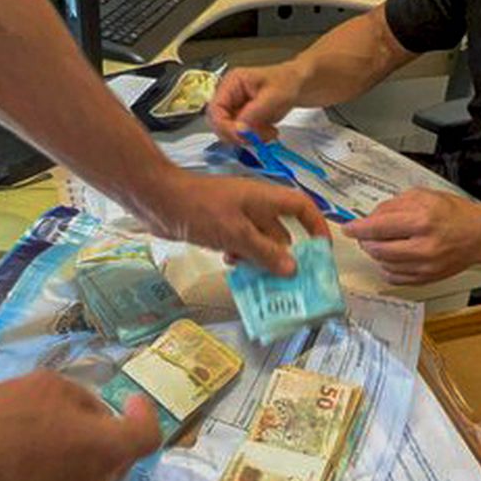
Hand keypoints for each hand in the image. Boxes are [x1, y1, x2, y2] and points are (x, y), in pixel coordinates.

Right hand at [0, 371, 160, 480]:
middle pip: (113, 462)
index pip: (146, 438)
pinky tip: (7, 468)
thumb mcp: (44, 386)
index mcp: (103, 451)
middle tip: (68, 417)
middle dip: (100, 439)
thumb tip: (91, 416)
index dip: (144, 417)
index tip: (132, 404)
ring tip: (29, 440)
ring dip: (69, 462)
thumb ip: (81, 400)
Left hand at [137, 169, 329, 275]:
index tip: (322, 252)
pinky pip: (242, 244)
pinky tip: (230, 263)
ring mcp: (238, 215)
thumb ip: (265, 253)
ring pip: (261, 242)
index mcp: (266, 199)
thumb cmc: (199, 209)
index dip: (317, 227)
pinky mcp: (222, 226)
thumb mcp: (237, 234)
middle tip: (285, 281)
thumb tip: (293, 269)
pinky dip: (241, 255)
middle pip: (283, 232)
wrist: (158, 199)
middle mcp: (256, 206)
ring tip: (252, 274)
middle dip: (283, 256)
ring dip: (258, 259)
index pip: (303, 208)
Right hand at [206, 64, 303, 145]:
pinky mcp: (241, 119)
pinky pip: (241, 134)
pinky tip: (268, 132)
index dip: (225, 126)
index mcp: (231, 83)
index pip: (215, 109)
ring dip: (249, 137)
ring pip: (230, 132)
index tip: (242, 135)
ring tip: (269, 132)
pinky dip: (254, 138)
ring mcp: (234, 108)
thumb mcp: (272, 97)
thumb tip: (238, 130)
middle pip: (219, 123)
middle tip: (258, 137)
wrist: (297, 85)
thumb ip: (253, 114)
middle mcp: (228, 96)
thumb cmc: (286, 82)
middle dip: (238, 134)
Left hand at [342, 189, 480, 285]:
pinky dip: (387, 267)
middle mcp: (423, 246)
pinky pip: (394, 277)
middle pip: (377, 249)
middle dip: (366, 241)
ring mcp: (424, 266)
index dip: (357, 228)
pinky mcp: (426, 279)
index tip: (348, 228)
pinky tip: (394, 257)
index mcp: (421, 220)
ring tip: (384, 242)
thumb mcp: (424, 196)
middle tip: (366, 234)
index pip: (377, 227)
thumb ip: (394, 205)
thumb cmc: (454, 213)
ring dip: (377, 253)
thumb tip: (370, 217)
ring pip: (383, 264)